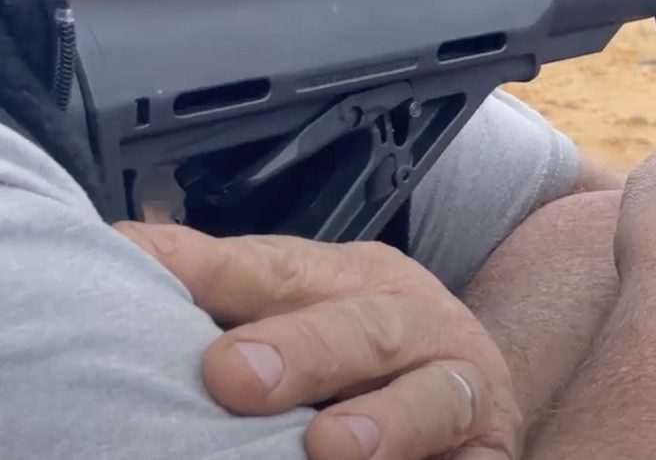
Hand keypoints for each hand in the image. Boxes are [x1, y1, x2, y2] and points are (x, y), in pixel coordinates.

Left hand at [115, 222, 521, 459]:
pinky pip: (466, 459)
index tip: (139, 264)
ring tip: (329, 446)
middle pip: (364, 326)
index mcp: (356, 280)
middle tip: (230, 374)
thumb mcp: (308, 314)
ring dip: (383, 423)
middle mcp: (416, 324)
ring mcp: (461, 388)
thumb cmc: (368, 363)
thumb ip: (232, 300)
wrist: (477, 397)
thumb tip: (121, 260)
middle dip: (303, 347)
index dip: (211, 270)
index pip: (279, 269)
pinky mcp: (489, 449)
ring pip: (431, 397)